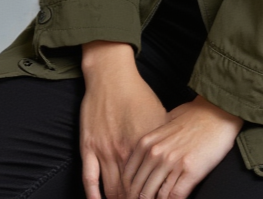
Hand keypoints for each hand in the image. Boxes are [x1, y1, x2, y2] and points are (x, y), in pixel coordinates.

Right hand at [80, 41, 168, 198]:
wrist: (112, 75)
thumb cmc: (138, 93)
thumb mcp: (158, 116)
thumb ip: (163, 141)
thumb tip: (174, 161)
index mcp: (143, 146)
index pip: (148, 182)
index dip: (153, 196)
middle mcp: (123, 151)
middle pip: (129, 191)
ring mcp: (104, 150)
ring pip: (110, 189)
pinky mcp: (88, 147)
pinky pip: (89, 178)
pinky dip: (93, 195)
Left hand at [121, 94, 243, 198]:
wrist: (218, 112)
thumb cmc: (194, 116)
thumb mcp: (164, 123)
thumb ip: (153, 140)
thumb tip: (144, 156)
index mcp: (148, 142)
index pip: (129, 175)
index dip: (128, 190)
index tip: (128, 196)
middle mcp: (157, 153)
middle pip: (140, 188)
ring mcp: (173, 163)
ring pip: (156, 195)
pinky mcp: (191, 170)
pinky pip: (175, 195)